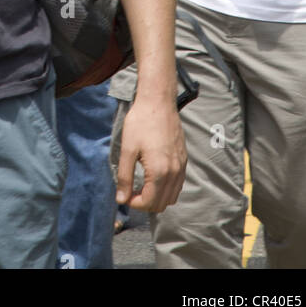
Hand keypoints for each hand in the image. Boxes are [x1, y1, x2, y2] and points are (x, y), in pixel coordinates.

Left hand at [115, 93, 185, 212]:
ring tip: (141, 186)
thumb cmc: (140, 122)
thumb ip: (125, 177)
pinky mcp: (184, 160)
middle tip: (130, 191)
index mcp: (159, 171)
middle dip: (145, 203)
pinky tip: (153, 178)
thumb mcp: (127, 149)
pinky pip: (178, 185)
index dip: (134, 204)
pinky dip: (166, 189)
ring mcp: (181, 167)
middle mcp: (174, 172)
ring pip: (172, 197)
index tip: (124, 195)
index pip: (149, 203)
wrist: (158, 102)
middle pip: (162, 204)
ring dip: (157, 198)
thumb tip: (121, 199)